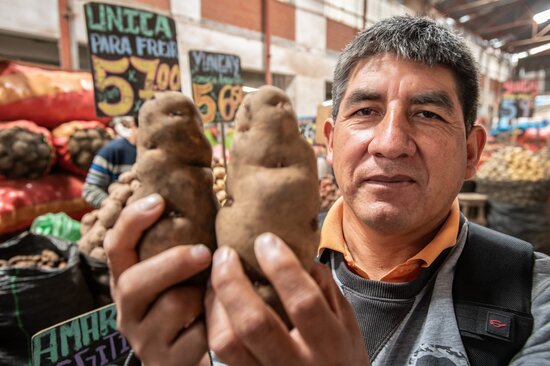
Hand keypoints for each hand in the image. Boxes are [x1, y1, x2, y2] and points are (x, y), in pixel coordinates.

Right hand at [104, 194, 210, 365]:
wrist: (194, 359)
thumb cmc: (195, 305)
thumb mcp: (185, 275)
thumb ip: (187, 246)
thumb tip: (212, 190)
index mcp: (129, 282)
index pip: (116, 248)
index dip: (132, 222)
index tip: (159, 200)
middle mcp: (129, 311)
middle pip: (132, 284)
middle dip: (171, 263)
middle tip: (205, 253)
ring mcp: (145, 340)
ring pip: (171, 307)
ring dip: (202, 296)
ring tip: (219, 294)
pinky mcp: (166, 363)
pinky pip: (197, 337)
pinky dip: (216, 325)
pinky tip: (224, 322)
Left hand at [206, 233, 370, 365]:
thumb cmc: (341, 357)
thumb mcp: (347, 323)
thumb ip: (324, 287)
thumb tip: (297, 248)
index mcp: (330, 345)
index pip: (304, 302)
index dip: (282, 267)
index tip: (265, 240)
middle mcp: (297, 365)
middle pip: (254, 323)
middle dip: (233, 282)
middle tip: (225, 254)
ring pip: (226, 343)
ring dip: (215, 303)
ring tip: (215, 277)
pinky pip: (219, 354)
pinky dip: (212, 323)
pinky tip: (215, 303)